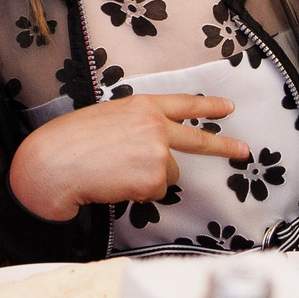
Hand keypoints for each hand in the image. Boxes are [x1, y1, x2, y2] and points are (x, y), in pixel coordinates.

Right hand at [6, 93, 248, 221]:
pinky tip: (116, 183)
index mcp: (142, 105)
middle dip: (224, 145)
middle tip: (243, 150)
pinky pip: (155, 192)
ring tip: (116, 172)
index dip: (207, 105)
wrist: (54, 164)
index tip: (228, 108)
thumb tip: (157, 146)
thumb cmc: (70, 142)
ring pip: (168, 175)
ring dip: (147, 179)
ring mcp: (157, 152)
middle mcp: (155, 126)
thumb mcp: (107, 117)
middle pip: (197, 139)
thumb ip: (136, 124)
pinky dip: (138, 193)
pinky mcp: (154, 178)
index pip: (183, 103)